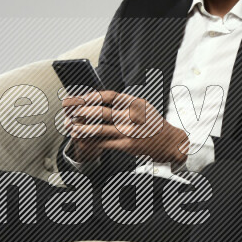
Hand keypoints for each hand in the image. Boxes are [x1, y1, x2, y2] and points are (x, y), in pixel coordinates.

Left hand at [63, 90, 189, 164]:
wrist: (171, 142)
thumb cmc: (154, 124)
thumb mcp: (144, 108)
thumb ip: (126, 104)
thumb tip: (104, 100)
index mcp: (135, 103)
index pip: (110, 96)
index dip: (93, 97)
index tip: (81, 99)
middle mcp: (132, 116)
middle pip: (101, 111)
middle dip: (83, 112)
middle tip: (71, 114)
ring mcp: (130, 131)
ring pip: (100, 128)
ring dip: (83, 128)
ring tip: (72, 128)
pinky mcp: (128, 145)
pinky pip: (106, 142)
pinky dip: (93, 141)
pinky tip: (85, 141)